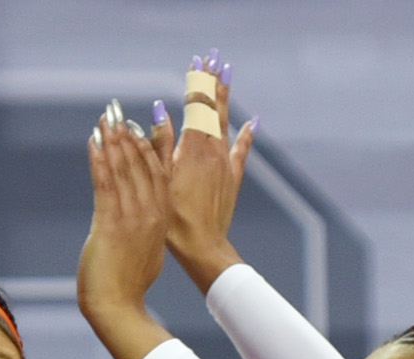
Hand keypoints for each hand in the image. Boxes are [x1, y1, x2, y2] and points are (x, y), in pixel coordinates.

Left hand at [79, 98, 175, 358]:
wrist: (119, 307)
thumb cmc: (128, 287)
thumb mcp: (146, 253)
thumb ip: (146, 232)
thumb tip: (143, 224)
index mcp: (161, 219)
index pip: (158, 174)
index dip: (148, 146)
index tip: (137, 126)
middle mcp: (150, 213)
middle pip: (142, 164)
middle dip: (128, 135)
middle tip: (116, 111)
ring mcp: (132, 217)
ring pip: (124, 169)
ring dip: (112, 140)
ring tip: (104, 118)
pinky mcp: (111, 223)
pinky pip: (105, 183)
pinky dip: (99, 159)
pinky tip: (93, 141)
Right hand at [162, 57, 255, 288]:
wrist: (202, 246)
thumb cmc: (174, 217)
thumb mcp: (159, 178)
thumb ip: (160, 142)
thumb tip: (161, 109)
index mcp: (193, 147)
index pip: (196, 104)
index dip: (196, 81)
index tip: (196, 61)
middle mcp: (213, 149)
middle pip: (213, 106)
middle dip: (213, 80)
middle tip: (214, 57)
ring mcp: (225, 163)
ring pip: (226, 121)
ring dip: (226, 96)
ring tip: (227, 73)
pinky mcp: (232, 178)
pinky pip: (242, 150)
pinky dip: (247, 134)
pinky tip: (253, 121)